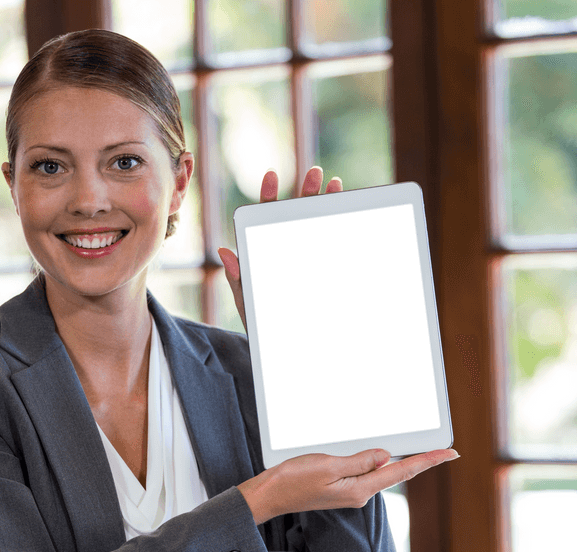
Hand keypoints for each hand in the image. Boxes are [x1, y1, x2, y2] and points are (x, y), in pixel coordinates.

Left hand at [218, 167, 343, 332]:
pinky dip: (343, 229)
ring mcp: (306, 260)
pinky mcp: (327, 273)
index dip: (267, 198)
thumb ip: (239, 279)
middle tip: (314, 172)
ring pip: (318, 228)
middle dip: (306, 194)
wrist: (289, 354)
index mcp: (265, 255)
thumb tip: (224, 251)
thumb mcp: (249, 305)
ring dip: (328, 205)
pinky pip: (333, 247)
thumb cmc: (264, 330)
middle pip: (296, 217)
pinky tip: (351, 213)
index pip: (264, 222)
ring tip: (336, 184)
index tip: (272, 175)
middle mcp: (286, 253)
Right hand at [239, 447, 458, 524]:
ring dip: (399, 458)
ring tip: (418, 447)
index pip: (402, 471)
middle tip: (443, 449)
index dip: (428, 461)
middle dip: (419, 459)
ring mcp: (350, 490)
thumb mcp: (328, 465)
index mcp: (360, 489)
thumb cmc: (292, 481)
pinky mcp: (340, 486)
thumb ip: (359, 461)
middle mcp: (359, 492)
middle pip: (397, 472)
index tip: (450, 453)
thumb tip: (386, 456)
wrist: (269, 496)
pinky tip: (380, 451)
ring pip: (381, 470)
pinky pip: (365, 469)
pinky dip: (377, 459)